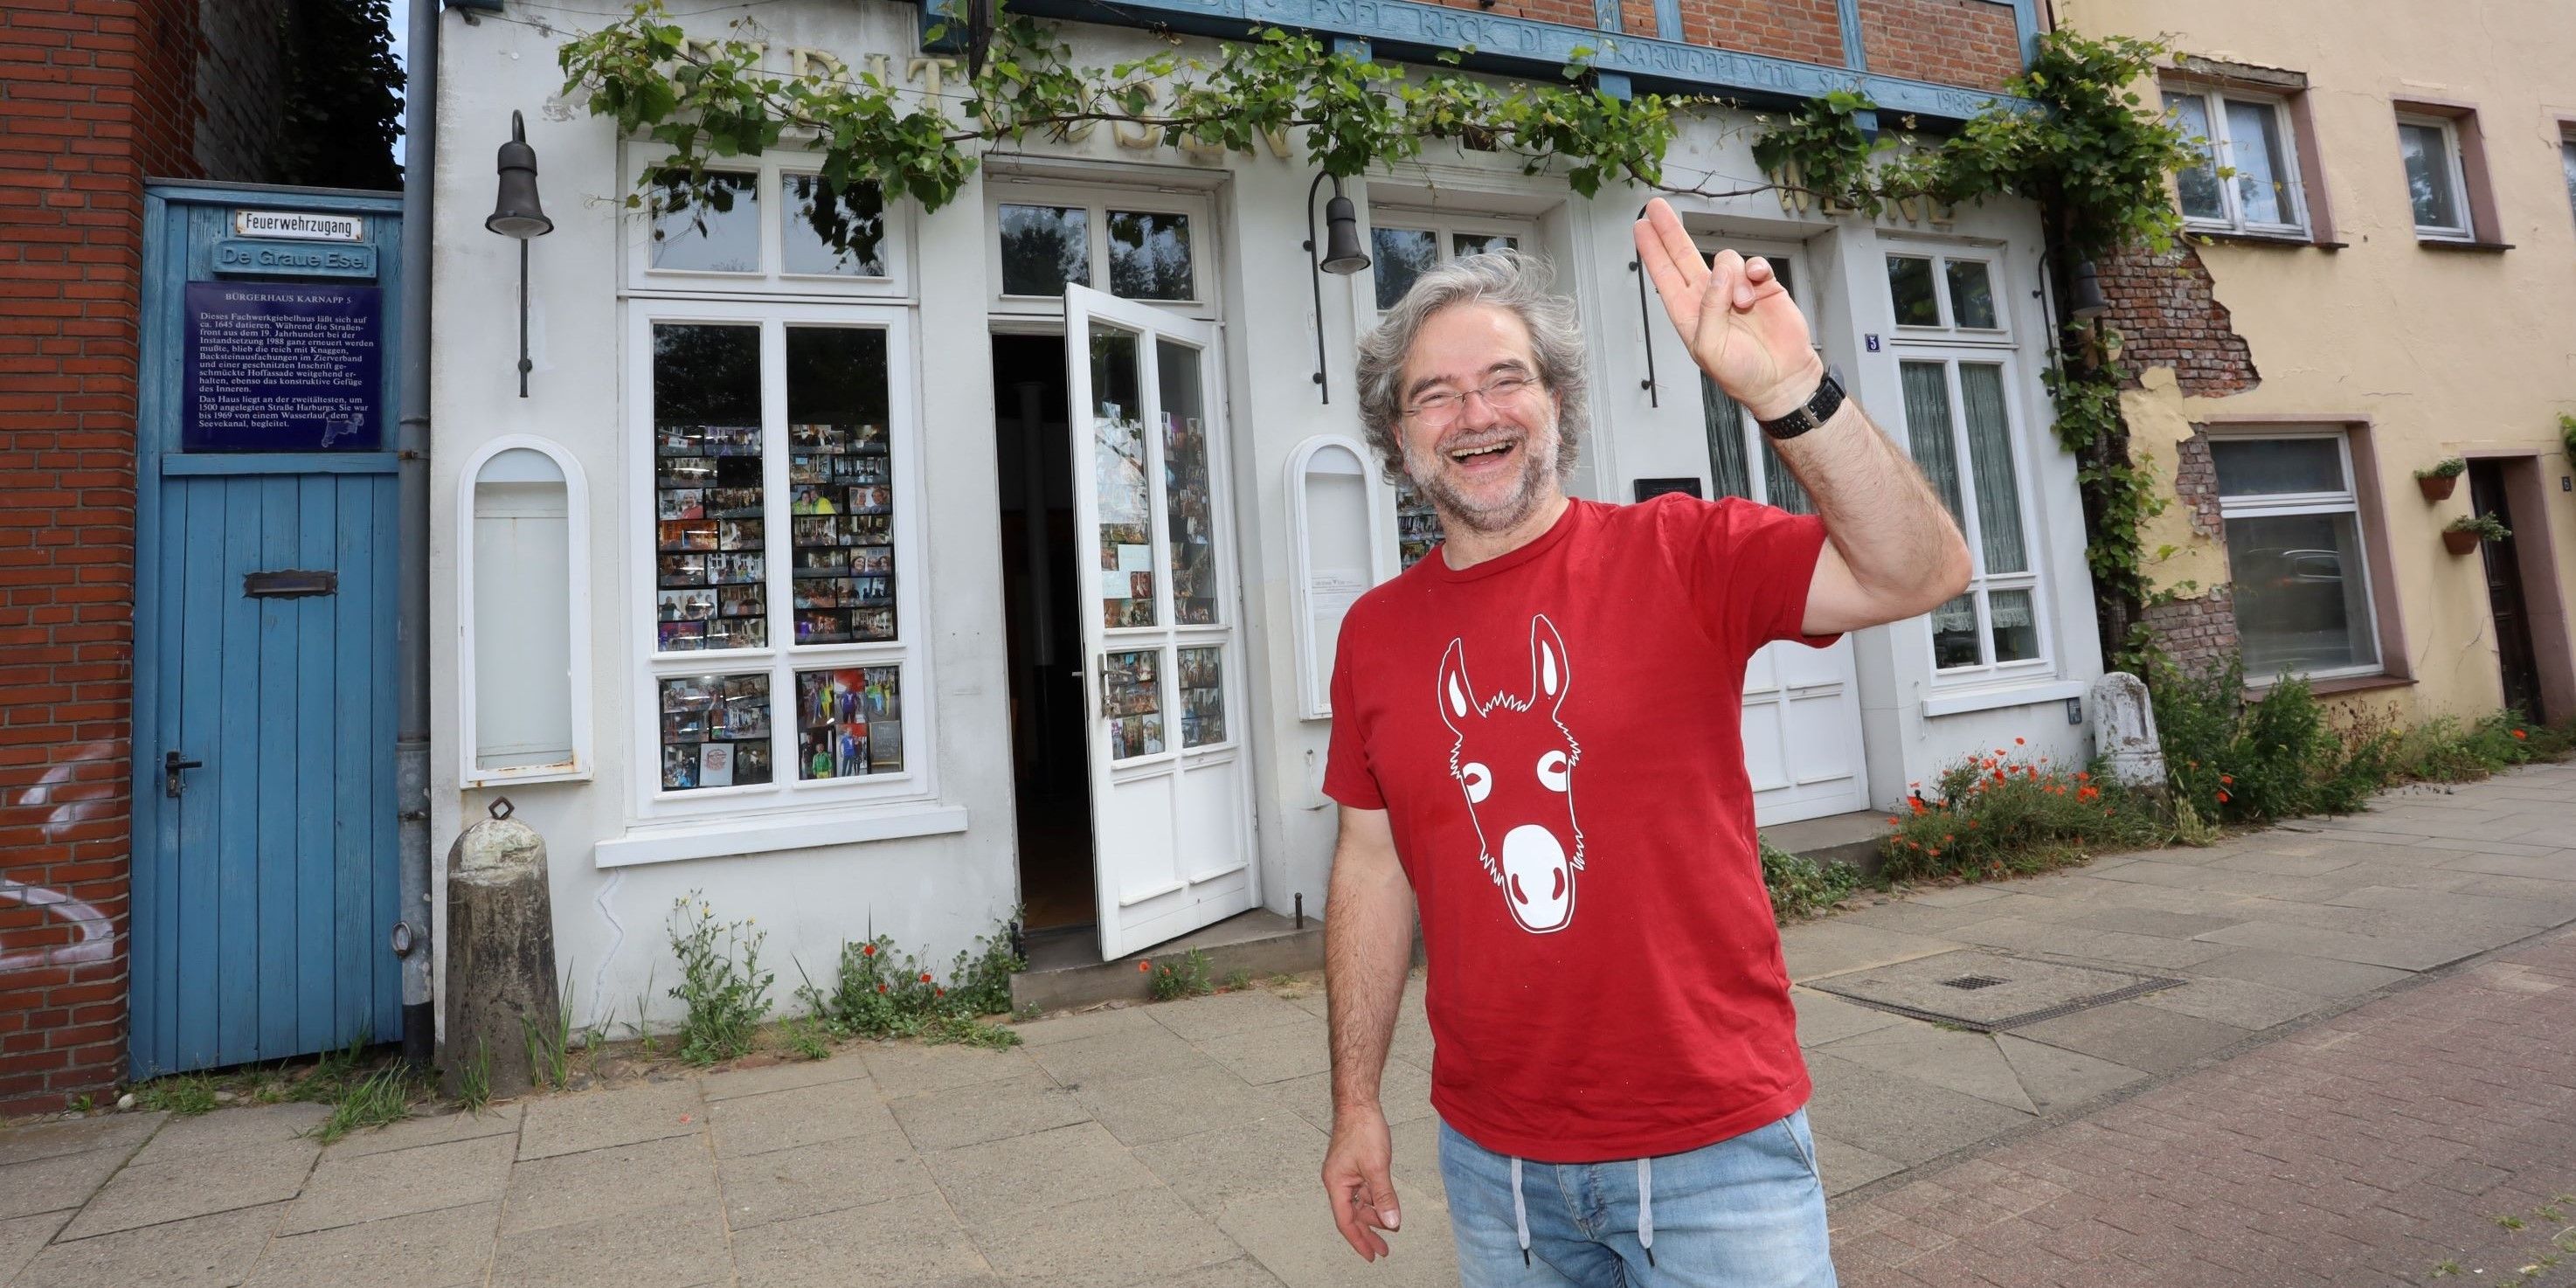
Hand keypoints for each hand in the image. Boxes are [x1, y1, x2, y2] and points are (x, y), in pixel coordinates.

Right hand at [1321, 1106, 1401, 1260]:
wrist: (1359, 1103)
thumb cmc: (1363, 1130)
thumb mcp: (1377, 1167)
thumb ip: (1384, 1197)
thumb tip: (1391, 1223)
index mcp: (1336, 1184)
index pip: (1346, 1221)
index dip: (1359, 1240)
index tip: (1371, 1256)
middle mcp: (1337, 1182)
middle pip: (1352, 1215)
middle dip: (1368, 1233)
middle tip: (1383, 1250)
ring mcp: (1345, 1174)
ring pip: (1359, 1203)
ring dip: (1373, 1216)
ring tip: (1391, 1227)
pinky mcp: (1353, 1166)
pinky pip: (1363, 1190)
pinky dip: (1374, 1200)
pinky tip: (1385, 1206)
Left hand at [1633, 197, 1825, 420]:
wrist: (1783, 379)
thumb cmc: (1743, 374)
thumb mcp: (1711, 347)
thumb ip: (1709, 308)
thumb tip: (1719, 271)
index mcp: (1690, 314)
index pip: (1665, 276)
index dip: (1653, 251)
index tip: (1640, 227)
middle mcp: (1710, 298)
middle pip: (1684, 256)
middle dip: (1670, 231)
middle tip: (1656, 208)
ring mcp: (1736, 290)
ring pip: (1725, 259)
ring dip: (1732, 276)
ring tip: (1743, 304)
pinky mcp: (1763, 286)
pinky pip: (1754, 262)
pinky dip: (1754, 269)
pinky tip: (1756, 283)